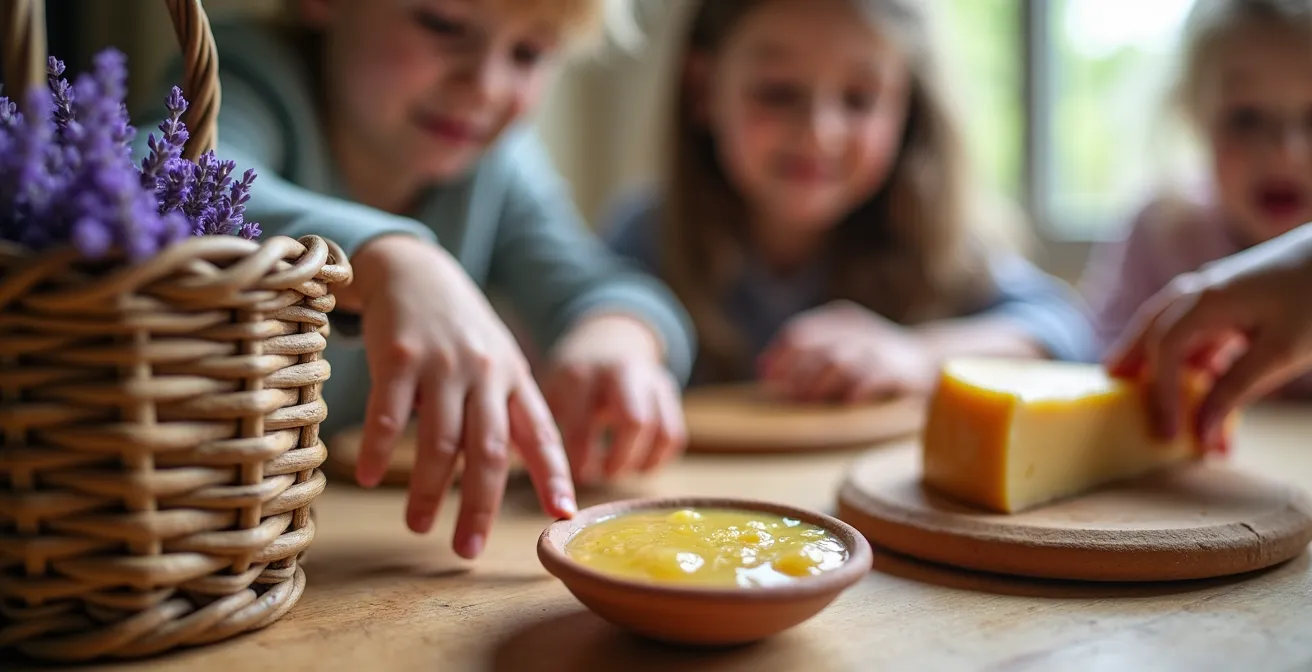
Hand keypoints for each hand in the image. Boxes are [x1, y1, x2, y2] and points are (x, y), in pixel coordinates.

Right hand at [347, 235, 575, 558]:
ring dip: (428, 490)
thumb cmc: (460, 330)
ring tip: (418, 526)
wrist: (414, 270)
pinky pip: (389, 413)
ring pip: (440, 440)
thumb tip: (534, 475)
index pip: (542, 434)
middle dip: (480, 505)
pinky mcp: (398, 356)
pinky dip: (379, 449)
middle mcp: (485, 373)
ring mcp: (443, 364)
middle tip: (467, 549)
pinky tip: (370, 477)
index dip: (555, 475)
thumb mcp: (498, 363)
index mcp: (515, 380)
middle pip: (490, 450)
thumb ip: (513, 412)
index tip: (563, 514)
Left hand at [541, 314, 685, 484]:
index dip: (581, 460)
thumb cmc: (571, 380)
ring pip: (662, 430)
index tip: (575, 475)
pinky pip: (674, 435)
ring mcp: (650, 380)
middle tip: (604, 474)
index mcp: (581, 375)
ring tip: (618, 469)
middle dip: (620, 459)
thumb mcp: (550, 391)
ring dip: (640, 460)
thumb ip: (541, 427)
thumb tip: (526, 478)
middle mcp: (620, 373)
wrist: (607, 341)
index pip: (584, 426)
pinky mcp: (669, 392)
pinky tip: (636, 461)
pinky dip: (658, 457)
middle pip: (635, 421)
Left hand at [758, 300, 936, 402]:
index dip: (778, 354)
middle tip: (783, 392)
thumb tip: (763, 371)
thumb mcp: (842, 346)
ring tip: (807, 401)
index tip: (764, 375)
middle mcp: (856, 328)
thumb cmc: (873, 359)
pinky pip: (870, 380)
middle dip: (792, 370)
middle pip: (812, 345)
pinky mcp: (896, 369)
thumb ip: (808, 355)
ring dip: (817, 385)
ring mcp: (877, 347)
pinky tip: (843, 405)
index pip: (798, 331)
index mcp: (839, 318)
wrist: (927, 360)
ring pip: (837, 363)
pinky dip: (854, 392)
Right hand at [1106, 224, 1311, 451]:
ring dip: (1157, 355)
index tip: (1167, 433)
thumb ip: (1236, 390)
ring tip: (1142, 380)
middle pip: (1152, 327)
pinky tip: (1200, 373)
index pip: (1165, 351)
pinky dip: (1192, 352)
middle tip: (1113, 386)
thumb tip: (1202, 432)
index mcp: (1207, 302)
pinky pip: (1200, 324)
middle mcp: (1202, 291)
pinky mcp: (1239, 293)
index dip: (1161, 394)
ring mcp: (1220, 289)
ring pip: (1172, 323)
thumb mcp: (1280, 352)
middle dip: (1133, 361)